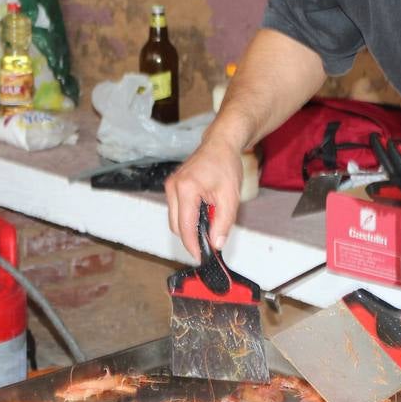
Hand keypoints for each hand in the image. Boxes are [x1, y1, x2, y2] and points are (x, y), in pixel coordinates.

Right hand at [164, 137, 244, 260]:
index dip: (192, 246)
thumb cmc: (226, 165)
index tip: (200, 257)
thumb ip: (223, 223)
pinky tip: (203, 215)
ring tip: (210, 225)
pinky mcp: (171, 186)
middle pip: (175, 226)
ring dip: (189, 227)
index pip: (184, 226)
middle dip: (191, 237)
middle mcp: (173, 187)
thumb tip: (216, 244)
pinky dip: (187, 217)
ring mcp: (170, 186)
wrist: (220, 144)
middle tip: (210, 244)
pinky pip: (176, 210)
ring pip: (174, 219)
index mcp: (186, 189)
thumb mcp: (230, 197)